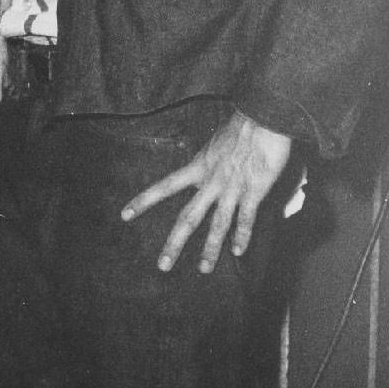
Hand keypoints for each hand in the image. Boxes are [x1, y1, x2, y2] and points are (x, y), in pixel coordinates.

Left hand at [120, 111, 290, 273]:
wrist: (263, 119)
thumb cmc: (240, 128)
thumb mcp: (214, 145)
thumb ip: (208, 164)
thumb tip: (203, 174)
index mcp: (198, 167)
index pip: (165, 186)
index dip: (144, 200)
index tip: (125, 214)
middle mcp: (210, 181)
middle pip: (187, 217)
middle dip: (174, 242)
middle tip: (162, 266)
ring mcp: (231, 188)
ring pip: (216, 224)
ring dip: (210, 249)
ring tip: (203, 269)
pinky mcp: (253, 191)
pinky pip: (245, 218)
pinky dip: (242, 236)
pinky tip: (238, 252)